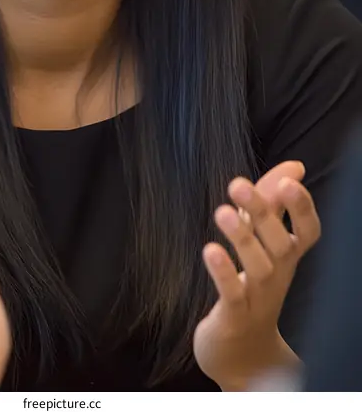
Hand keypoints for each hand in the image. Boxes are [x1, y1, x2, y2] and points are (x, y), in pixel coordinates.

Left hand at [193, 161, 319, 390]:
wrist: (242, 353)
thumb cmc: (253, 285)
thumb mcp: (262, 239)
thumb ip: (273, 201)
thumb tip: (294, 165)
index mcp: (287, 255)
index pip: (308, 232)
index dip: (302, 209)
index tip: (290, 182)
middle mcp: (279, 275)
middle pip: (280, 243)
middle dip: (262, 212)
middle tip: (238, 183)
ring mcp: (259, 298)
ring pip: (259, 267)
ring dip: (242, 238)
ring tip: (222, 213)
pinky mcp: (235, 316)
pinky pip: (233, 294)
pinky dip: (224, 272)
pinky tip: (210, 250)